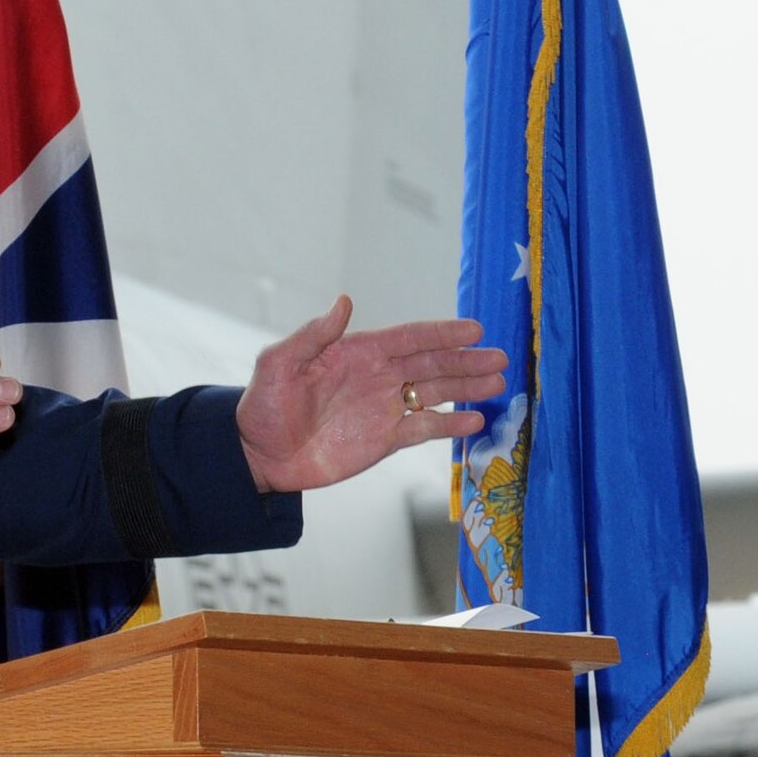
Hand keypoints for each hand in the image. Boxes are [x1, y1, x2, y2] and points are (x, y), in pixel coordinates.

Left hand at [235, 296, 505, 493]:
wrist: (258, 455)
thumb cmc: (263, 405)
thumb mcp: (278, 363)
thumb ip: (313, 335)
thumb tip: (343, 301)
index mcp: (358, 352)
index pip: (409, 337)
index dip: (442, 333)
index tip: (474, 328)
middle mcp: (378, 376)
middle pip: (432, 364)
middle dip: (466, 360)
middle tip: (500, 357)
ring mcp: (384, 408)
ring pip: (435, 393)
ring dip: (466, 387)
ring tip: (498, 382)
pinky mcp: (385, 440)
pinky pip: (424, 429)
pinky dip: (450, 425)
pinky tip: (475, 420)